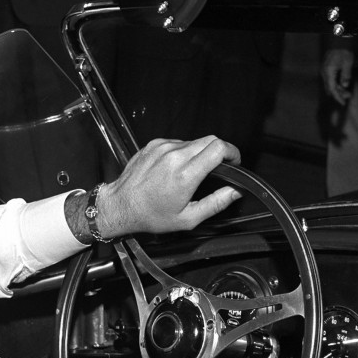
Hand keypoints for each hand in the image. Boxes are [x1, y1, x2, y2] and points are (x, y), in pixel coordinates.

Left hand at [98, 136, 241, 237]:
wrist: (121, 206)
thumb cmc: (151, 215)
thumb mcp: (188, 218)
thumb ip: (216, 203)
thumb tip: (235, 192)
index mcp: (185, 175)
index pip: (218, 148)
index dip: (232, 152)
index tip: (234, 161)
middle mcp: (174, 156)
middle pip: (210, 139)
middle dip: (220, 151)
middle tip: (220, 166)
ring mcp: (163, 147)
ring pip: (194, 141)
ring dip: (200, 153)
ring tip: (192, 172)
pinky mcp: (154, 144)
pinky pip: (177, 142)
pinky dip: (183, 152)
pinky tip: (175, 169)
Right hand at [322, 48, 354, 104]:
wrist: (339, 41)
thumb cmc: (344, 51)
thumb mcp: (348, 63)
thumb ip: (346, 75)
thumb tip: (345, 85)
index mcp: (329, 72)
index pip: (332, 88)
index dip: (338, 97)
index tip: (343, 103)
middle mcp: (324, 73)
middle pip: (330, 88)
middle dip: (338, 94)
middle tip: (348, 96)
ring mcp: (324, 71)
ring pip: (330, 85)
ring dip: (338, 89)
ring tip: (348, 92)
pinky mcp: (326, 70)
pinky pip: (330, 80)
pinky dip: (336, 84)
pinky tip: (343, 85)